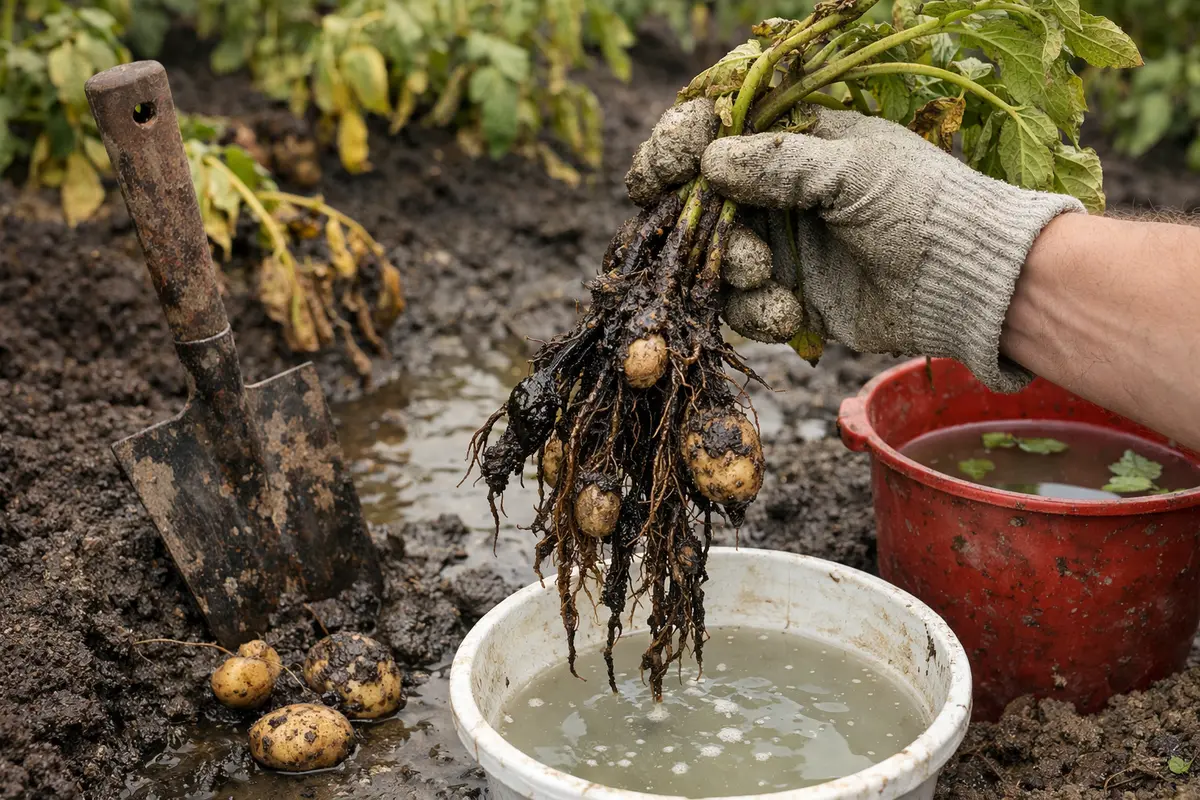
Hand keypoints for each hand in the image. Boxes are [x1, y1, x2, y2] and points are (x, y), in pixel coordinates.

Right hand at [625, 99, 1084, 391]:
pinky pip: (740, 306)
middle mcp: (778, 191)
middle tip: (723, 241)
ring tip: (764, 276)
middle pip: (700, 202)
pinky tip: (787, 312)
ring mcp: (781, 244)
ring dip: (729, 271)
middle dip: (698, 226)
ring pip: (713, 259)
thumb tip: (709, 162)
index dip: (675, 150)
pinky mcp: (788, 296)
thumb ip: (778, 164)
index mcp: (793, 140)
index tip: (653, 177)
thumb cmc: (920, 206)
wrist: (966, 282)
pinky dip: (754, 311)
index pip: (713, 132)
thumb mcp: (851, 171)